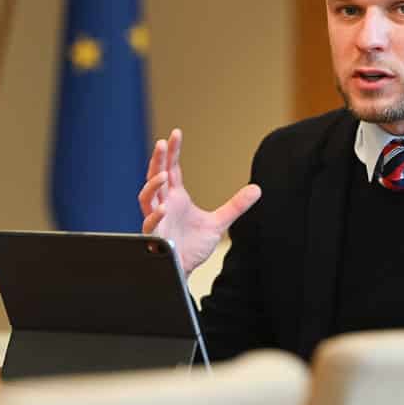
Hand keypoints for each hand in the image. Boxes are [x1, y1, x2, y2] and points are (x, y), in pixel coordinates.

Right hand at [138, 129, 260, 275]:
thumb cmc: (193, 246)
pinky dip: (154, 216)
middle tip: (161, 143)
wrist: (186, 271)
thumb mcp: (219, 223)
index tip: (175, 133)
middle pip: (155, 177)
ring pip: (147, 198)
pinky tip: (162, 209)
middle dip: (157, 160)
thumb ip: (235, 205)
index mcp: (175, 197)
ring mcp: (157, 220)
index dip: (172, 152)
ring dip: (152, 185)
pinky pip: (150, 225)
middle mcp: (163, 204)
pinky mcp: (155, 238)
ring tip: (163, 174)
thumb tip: (257, 189)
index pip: (172, 169)